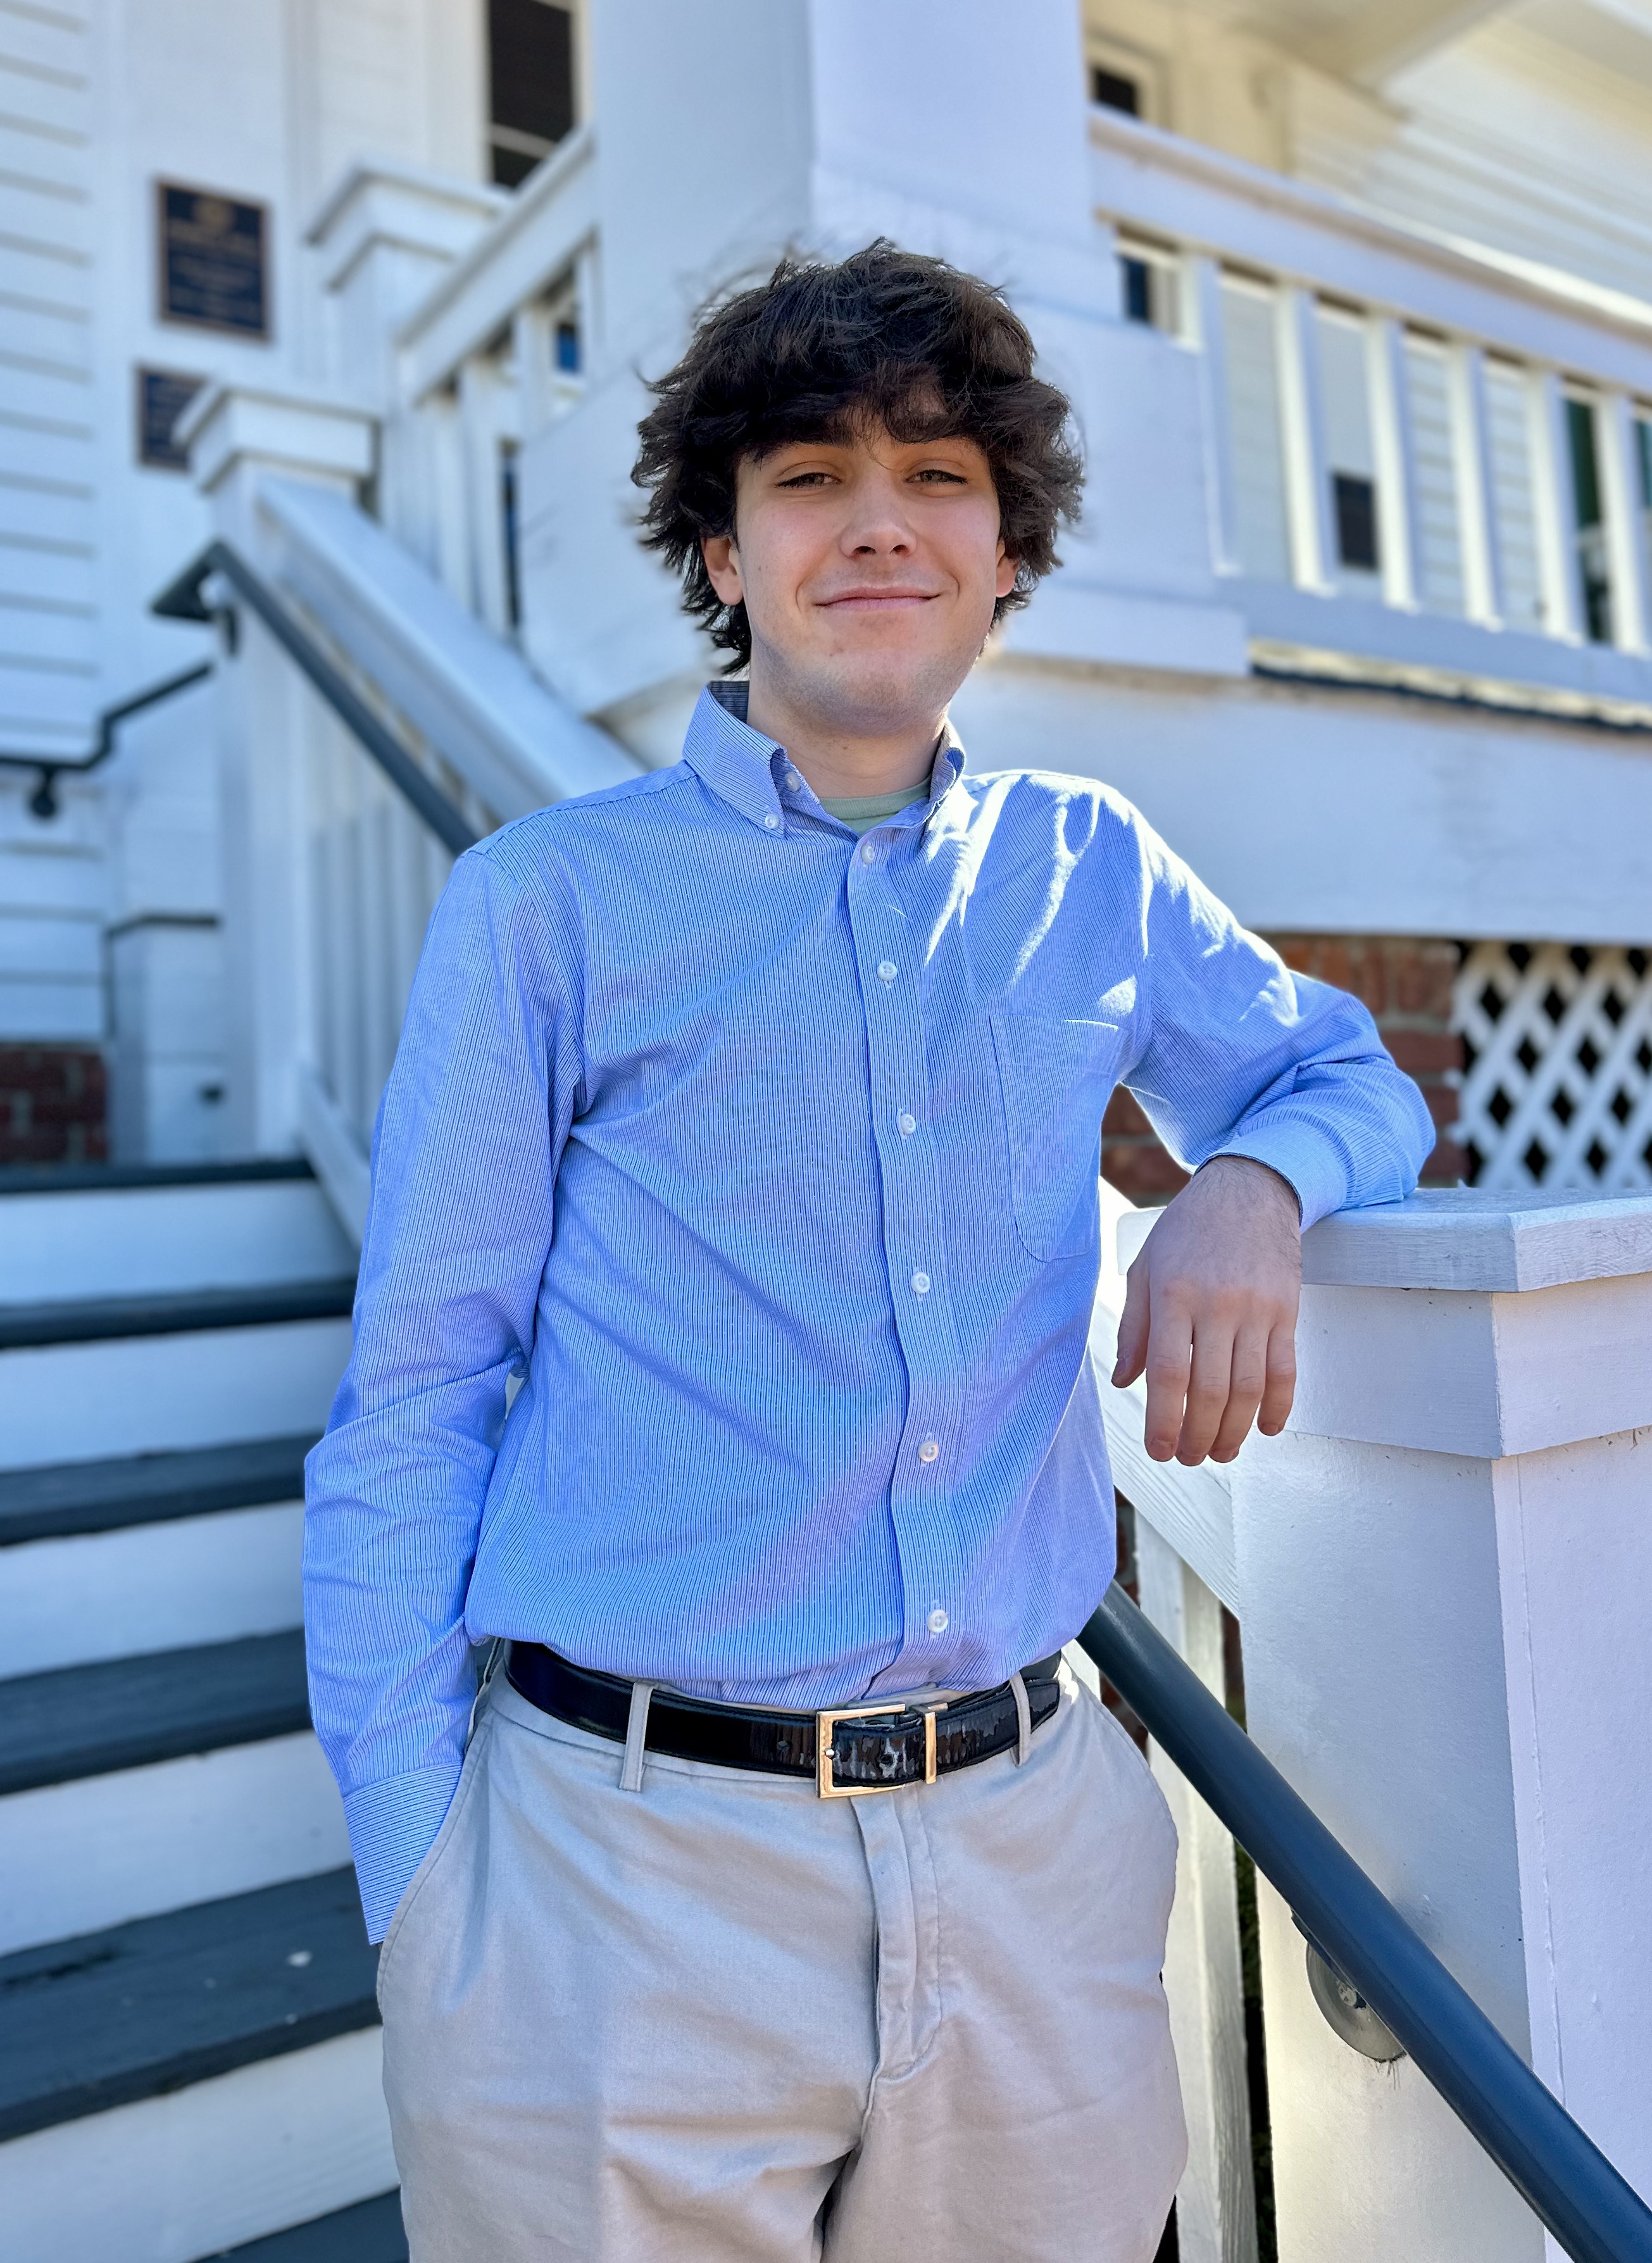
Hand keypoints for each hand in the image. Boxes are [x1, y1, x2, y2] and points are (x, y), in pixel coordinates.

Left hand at [1110, 1155, 1301, 1465]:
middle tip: (1188, 1458)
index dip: (1163, 1421)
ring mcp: (1257, 1309)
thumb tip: (1124, 1381)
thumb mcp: (1145, 1268)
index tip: (1159, 1450)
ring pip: (1250, 1389)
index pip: (1168, 1374)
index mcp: (1173, 1295)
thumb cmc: (1188, 1231)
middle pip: (1211, 1391)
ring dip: (1235, 1432)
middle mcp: (1217, 1304)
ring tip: (1221, 1453)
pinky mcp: (1286, 1311)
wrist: (1249, 1191)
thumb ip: (1133, 1327)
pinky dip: (1278, 1407)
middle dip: (1199, 1437)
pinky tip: (1264, 1429)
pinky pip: (1285, 1370)